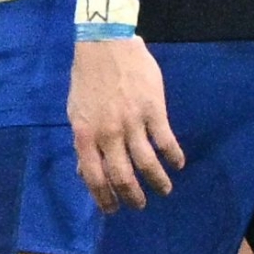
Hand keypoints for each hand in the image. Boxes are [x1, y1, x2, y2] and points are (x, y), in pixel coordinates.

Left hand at [68, 37, 182, 211]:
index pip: (94, 177)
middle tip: (140, 204)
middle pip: (123, 176)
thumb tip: (84, 169)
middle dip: (133, 197)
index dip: (104, 198)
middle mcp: (108, 134)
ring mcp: (132, 122)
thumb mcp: (76, 112)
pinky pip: (166, 141)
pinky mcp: (154, 110)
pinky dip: (174, 156)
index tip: (113, 209)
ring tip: (164, 190)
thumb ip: (83, 142)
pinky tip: (178, 163)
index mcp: (85, 135)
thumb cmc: (88, 78)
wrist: (105, 44)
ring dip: (157, 182)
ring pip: (147, 164)